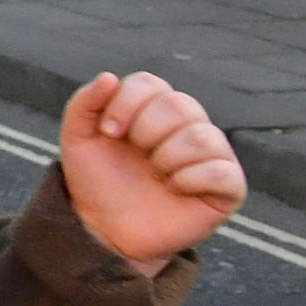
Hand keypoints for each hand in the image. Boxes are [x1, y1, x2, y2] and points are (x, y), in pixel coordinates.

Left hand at [58, 69, 241, 265]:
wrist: (106, 228)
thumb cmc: (98, 182)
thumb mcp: (78, 140)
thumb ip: (83, 104)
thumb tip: (109, 77)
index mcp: (154, 110)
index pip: (150, 83)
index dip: (126, 103)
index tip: (109, 132)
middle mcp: (188, 126)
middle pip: (180, 104)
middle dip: (147, 131)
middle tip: (137, 154)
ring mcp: (212, 155)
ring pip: (202, 136)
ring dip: (167, 157)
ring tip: (157, 174)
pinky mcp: (228, 187)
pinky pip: (223, 171)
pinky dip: (191, 179)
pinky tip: (175, 189)